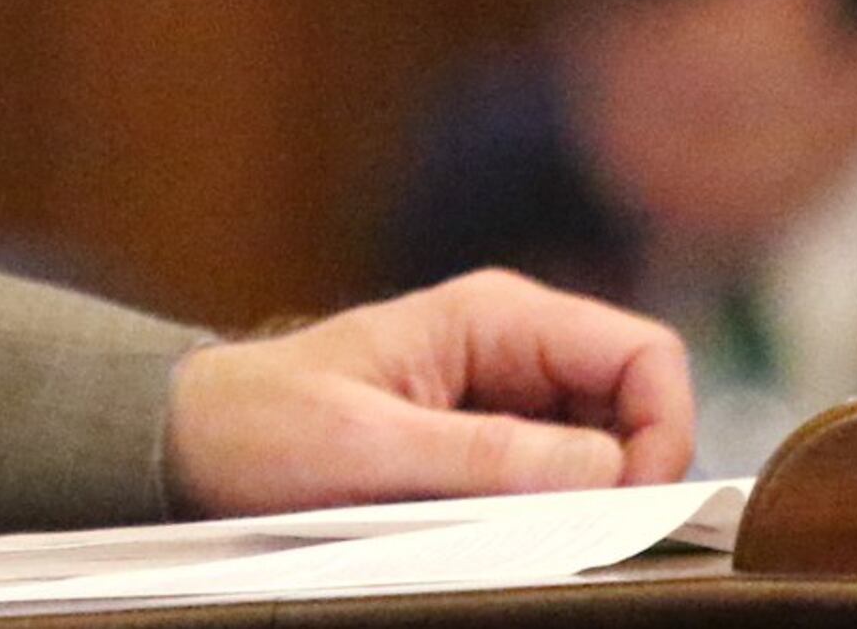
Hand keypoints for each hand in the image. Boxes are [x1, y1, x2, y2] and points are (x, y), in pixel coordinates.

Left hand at [164, 270, 695, 512]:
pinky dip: (546, 520)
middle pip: (638, 412)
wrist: (196, 441)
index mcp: (497, 317)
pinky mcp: (488, 450)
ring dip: (581, 507)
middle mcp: (515, 349)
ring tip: (503, 535)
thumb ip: (486, 456)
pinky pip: (556, 487)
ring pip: (606, 458)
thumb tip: (605, 472)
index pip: (645, 356)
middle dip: (625, 481)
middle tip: (564, 539)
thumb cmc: (262, 425)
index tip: (621, 508)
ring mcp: (506, 401)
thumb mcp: (367, 445)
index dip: (660, 434)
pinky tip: (489, 537)